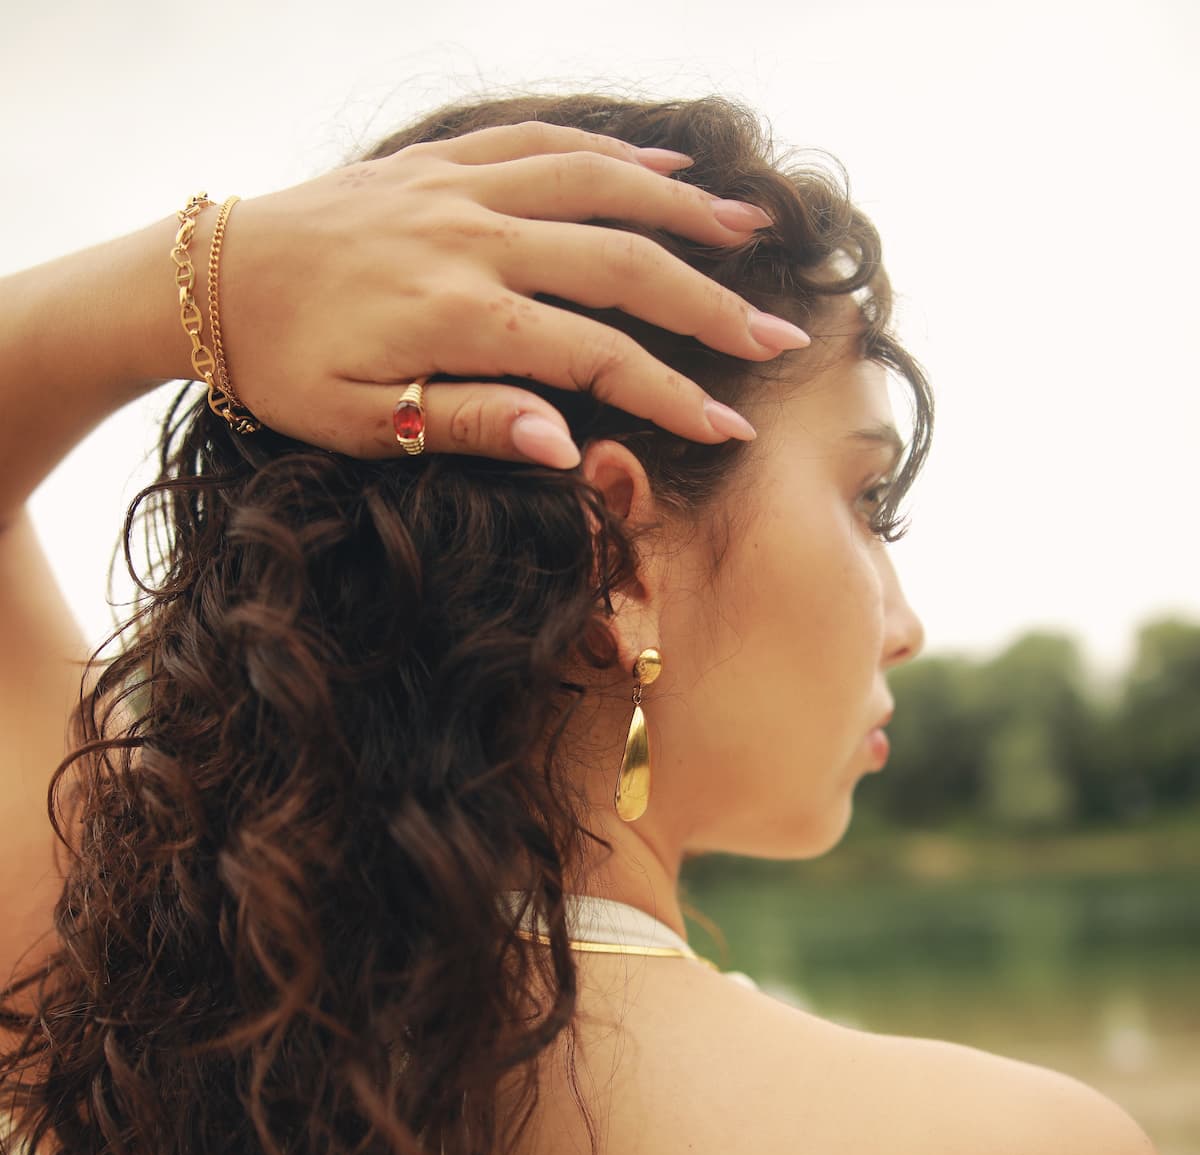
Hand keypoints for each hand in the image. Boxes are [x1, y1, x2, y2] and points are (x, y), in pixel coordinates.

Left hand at [209, 120, 810, 467]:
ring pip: (595, 184)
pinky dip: (607, 152)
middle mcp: (472, 239)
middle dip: (709, 305)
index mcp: (459, 316)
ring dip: (680, 210)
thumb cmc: (279, 370)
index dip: (671, 397)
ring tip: (749, 231)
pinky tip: (659, 166)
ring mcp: (456, 189)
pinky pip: (538, 141)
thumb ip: (470, 423)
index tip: (729, 428)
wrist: (204, 282)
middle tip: (777, 338)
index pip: (597, 358)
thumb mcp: (362, 425)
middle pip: (621, 265)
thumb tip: (569, 446)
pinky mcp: (436, 162)